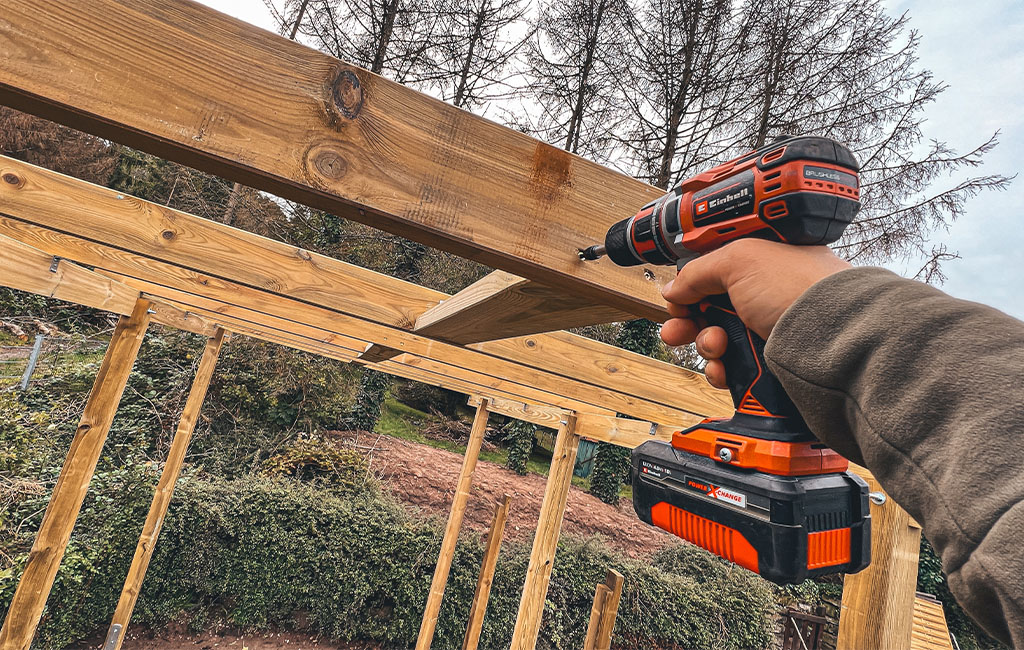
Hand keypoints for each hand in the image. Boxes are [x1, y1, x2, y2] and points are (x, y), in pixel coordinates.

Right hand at [660, 239, 850, 388]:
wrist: (834, 341)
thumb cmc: (801, 291)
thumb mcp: (740, 260)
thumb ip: (698, 271)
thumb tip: (673, 288)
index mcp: (761, 263)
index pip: (712, 274)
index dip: (690, 287)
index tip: (678, 300)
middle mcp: (764, 295)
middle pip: (709, 309)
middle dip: (688, 321)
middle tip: (678, 330)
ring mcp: (767, 330)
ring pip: (717, 341)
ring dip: (705, 346)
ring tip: (715, 348)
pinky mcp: (769, 362)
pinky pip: (731, 368)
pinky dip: (720, 370)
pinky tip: (723, 369)